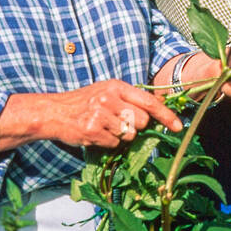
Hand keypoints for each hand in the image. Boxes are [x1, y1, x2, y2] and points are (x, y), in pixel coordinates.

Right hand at [46, 79, 182, 148]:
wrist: (53, 112)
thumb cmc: (83, 102)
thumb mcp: (107, 91)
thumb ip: (131, 98)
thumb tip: (160, 104)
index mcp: (116, 86)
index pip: (148, 101)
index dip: (166, 115)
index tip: (177, 126)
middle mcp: (110, 98)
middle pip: (142, 121)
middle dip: (136, 127)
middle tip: (118, 123)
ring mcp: (100, 114)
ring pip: (129, 134)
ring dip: (120, 135)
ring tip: (104, 127)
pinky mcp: (92, 130)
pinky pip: (114, 143)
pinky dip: (108, 143)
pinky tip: (96, 134)